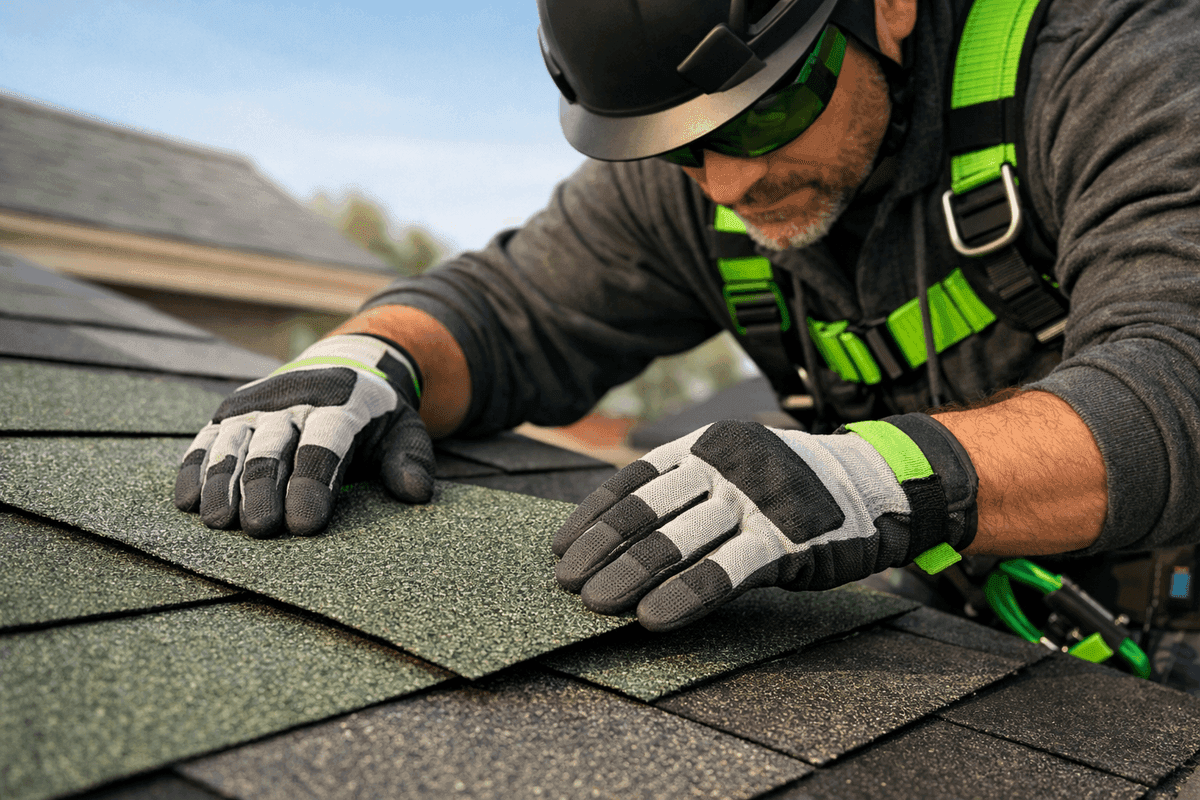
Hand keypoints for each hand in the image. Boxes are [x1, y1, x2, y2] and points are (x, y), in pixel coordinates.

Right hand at [174, 334, 434, 536]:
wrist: (341, 368)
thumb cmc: (375, 418)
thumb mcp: (405, 430)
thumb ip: (412, 459)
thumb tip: (416, 493)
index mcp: (341, 402)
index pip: (324, 443)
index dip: (313, 483)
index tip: (305, 525)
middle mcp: (292, 399)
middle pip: (272, 448)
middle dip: (264, 489)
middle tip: (260, 529)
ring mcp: (254, 405)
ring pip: (232, 445)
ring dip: (222, 483)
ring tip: (220, 522)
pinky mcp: (227, 414)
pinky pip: (205, 442)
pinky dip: (194, 469)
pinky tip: (188, 502)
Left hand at [553, 415, 977, 630]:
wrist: (874, 482)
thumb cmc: (791, 487)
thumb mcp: (735, 469)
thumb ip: (688, 492)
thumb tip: (623, 538)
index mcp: (704, 446)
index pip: (633, 481)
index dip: (593, 517)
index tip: (562, 548)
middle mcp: (723, 466)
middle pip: (645, 512)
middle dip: (600, 551)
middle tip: (568, 583)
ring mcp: (753, 500)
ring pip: (675, 541)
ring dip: (629, 576)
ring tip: (596, 604)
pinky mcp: (784, 539)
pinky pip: (723, 572)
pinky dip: (683, 596)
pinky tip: (652, 617)